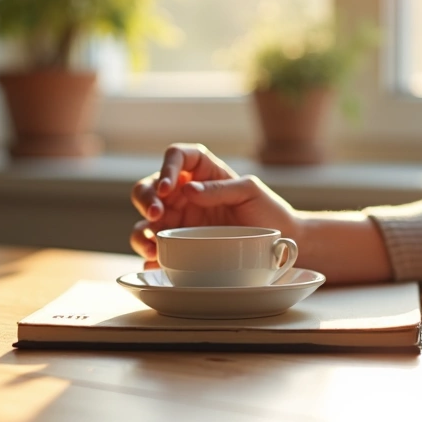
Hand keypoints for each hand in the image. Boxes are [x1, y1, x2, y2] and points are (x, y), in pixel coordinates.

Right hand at [129, 143, 299, 267]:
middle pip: (149, 188)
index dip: (166, 168)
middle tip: (156, 215)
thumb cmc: (268, 211)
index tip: (168, 188)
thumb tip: (187, 190)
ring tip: (151, 246)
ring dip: (141, 232)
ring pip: (145, 221)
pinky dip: (150, 258)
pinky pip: (156, 251)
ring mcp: (179, 221)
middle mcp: (184, 194)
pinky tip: (155, 264)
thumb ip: (220, 188)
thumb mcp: (250, 191)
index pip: (175, 156)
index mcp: (202, 172)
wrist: (279, 244)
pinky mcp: (179, 246)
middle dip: (146, 199)